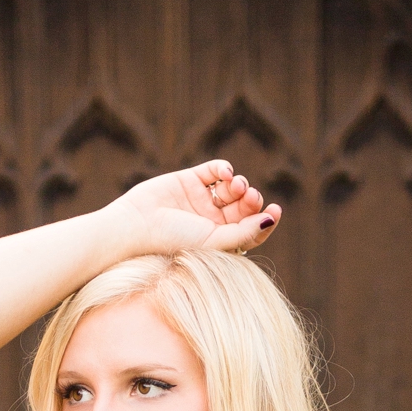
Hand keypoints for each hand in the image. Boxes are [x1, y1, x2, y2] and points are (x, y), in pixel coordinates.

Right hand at [112, 160, 281, 257]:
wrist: (136, 226)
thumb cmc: (173, 241)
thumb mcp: (214, 241)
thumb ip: (245, 232)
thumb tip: (271, 219)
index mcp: (220, 241)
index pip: (251, 230)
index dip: (266, 220)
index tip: (275, 210)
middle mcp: (212, 222)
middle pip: (245, 207)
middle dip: (251, 200)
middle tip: (249, 197)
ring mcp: (201, 200)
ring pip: (233, 188)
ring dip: (239, 184)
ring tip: (235, 186)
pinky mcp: (190, 180)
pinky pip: (215, 170)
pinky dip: (224, 168)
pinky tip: (225, 173)